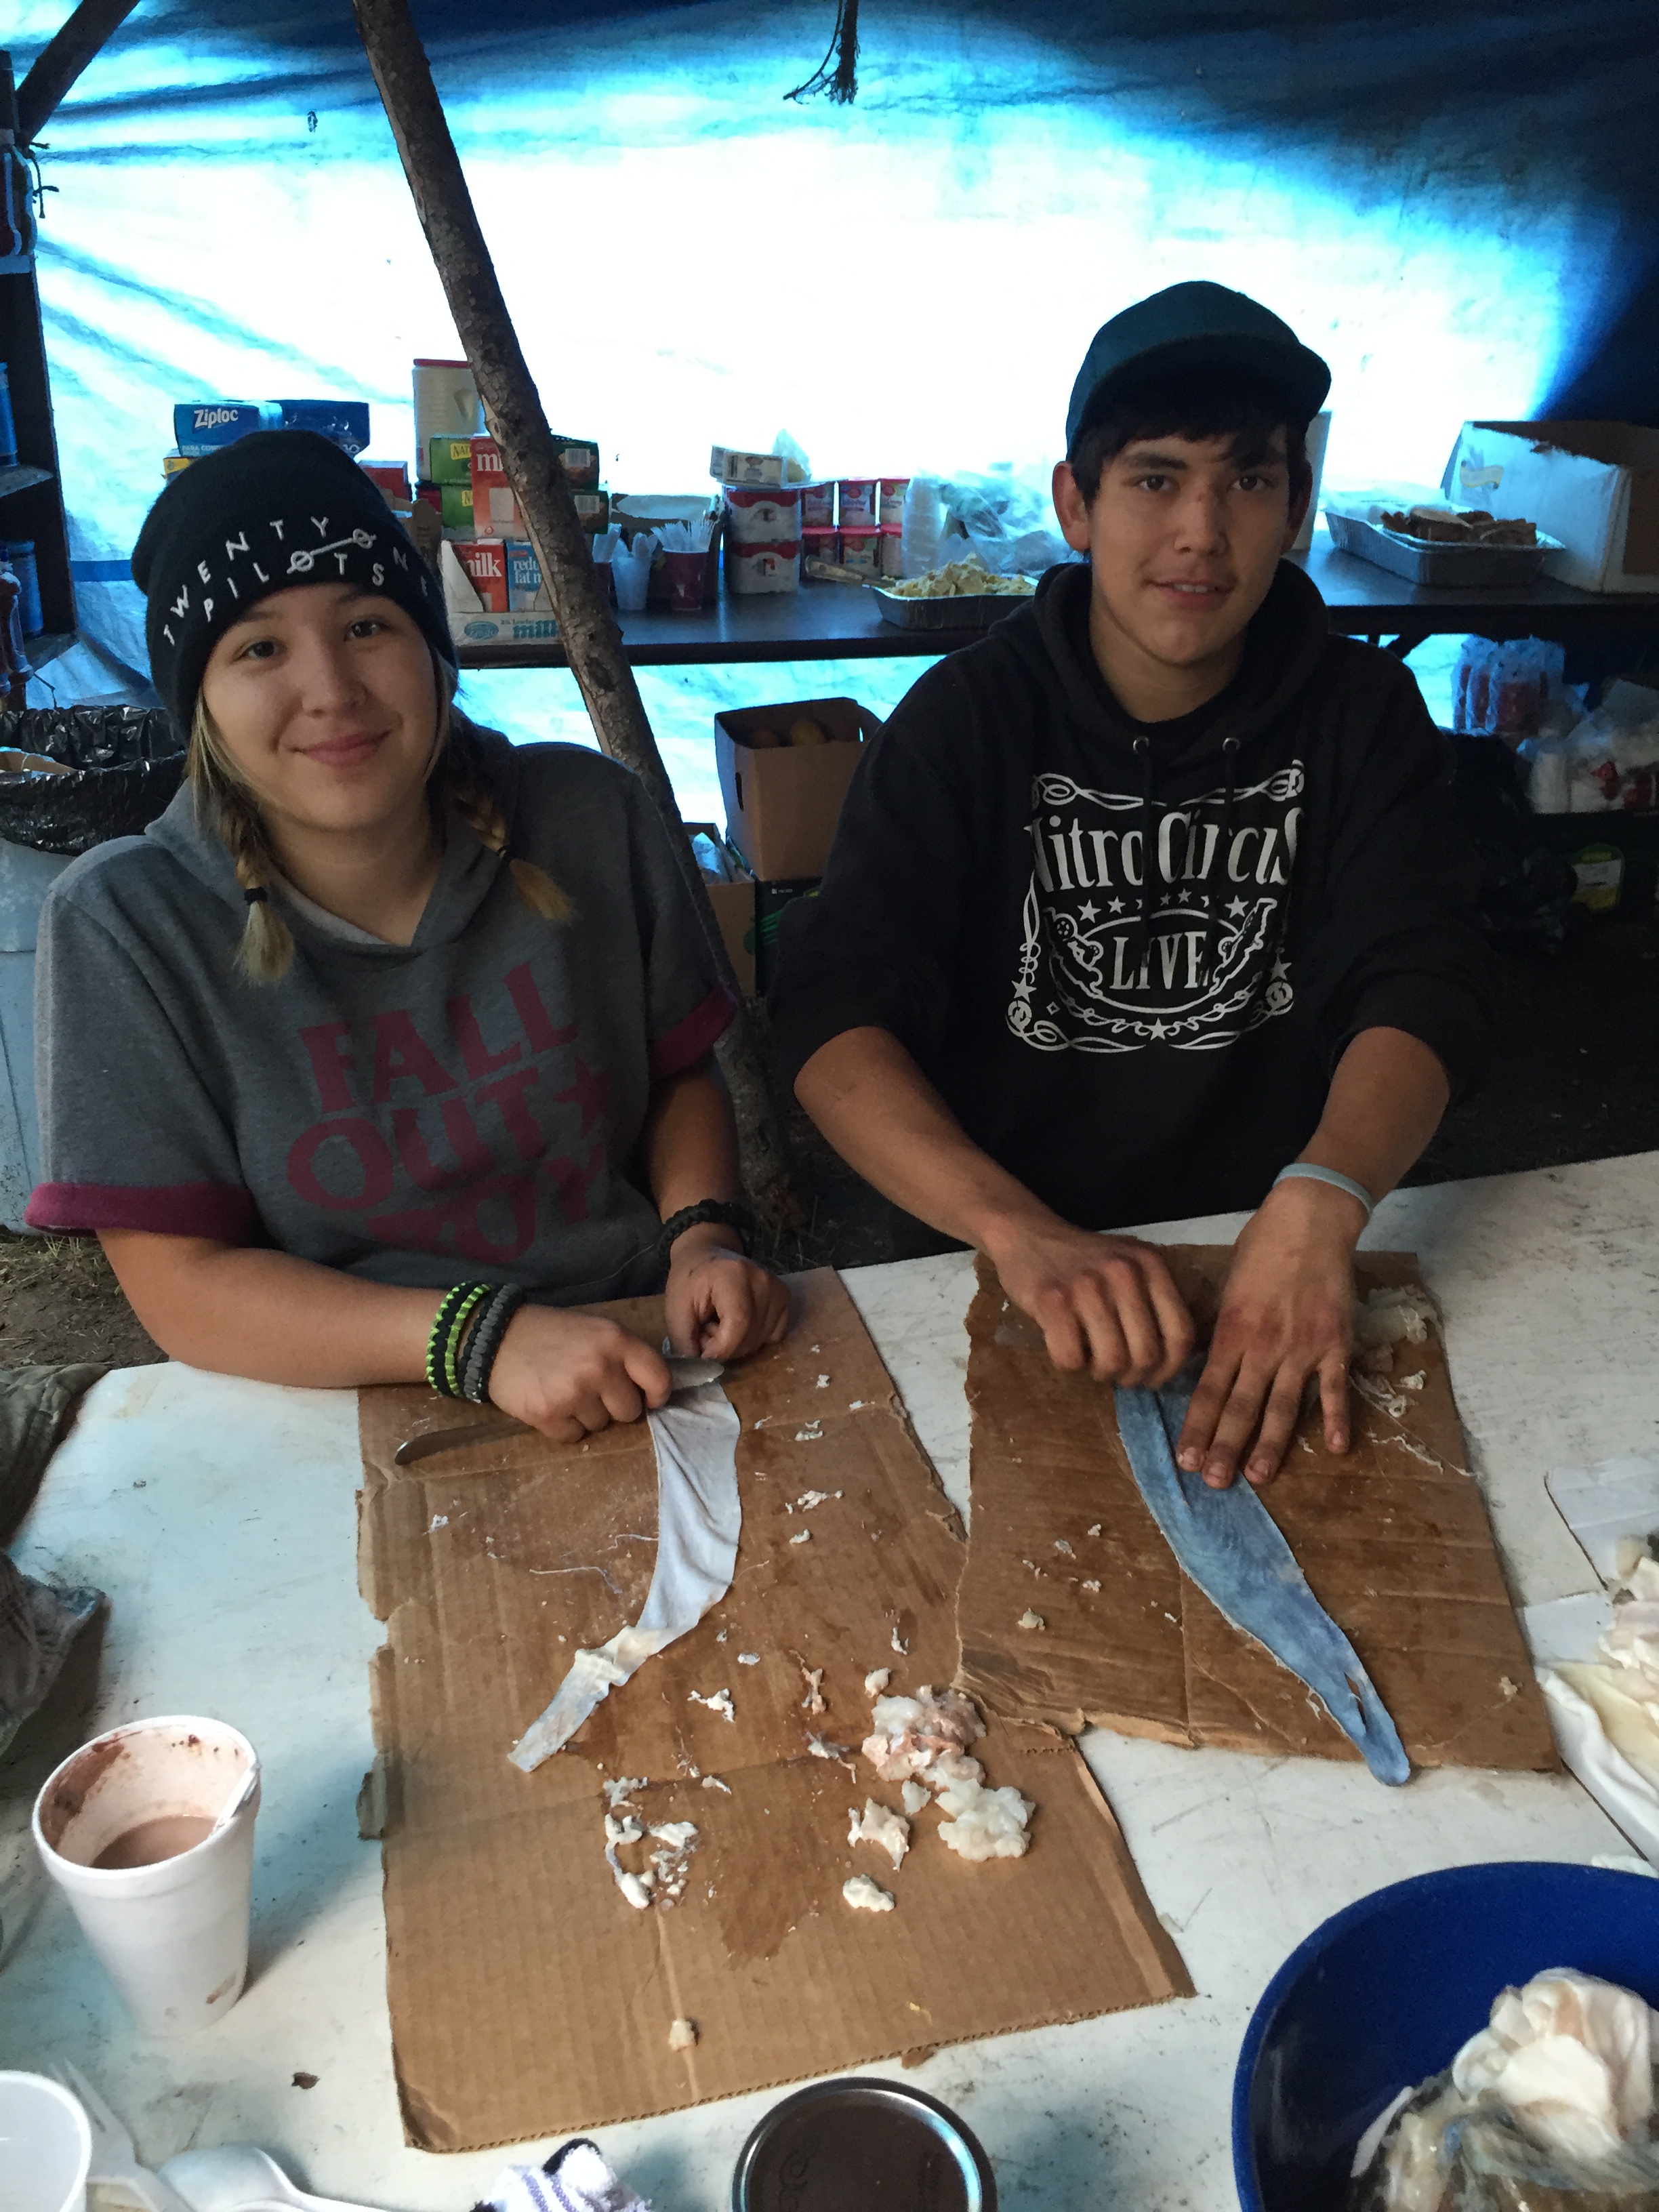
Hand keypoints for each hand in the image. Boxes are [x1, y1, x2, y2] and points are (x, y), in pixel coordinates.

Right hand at [486, 1305, 671, 1443]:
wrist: (495, 1338)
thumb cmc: (551, 1334)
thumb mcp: (595, 1330)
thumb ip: (623, 1356)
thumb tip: (651, 1391)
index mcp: (616, 1340)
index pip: (659, 1379)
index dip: (655, 1394)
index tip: (645, 1397)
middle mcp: (600, 1366)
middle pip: (630, 1411)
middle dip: (613, 1406)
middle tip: (589, 1389)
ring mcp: (574, 1392)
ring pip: (601, 1426)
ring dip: (586, 1415)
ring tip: (563, 1391)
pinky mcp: (549, 1415)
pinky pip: (574, 1436)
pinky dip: (563, 1426)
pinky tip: (549, 1403)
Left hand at [664, 1225, 790, 1360]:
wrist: (706, 1254)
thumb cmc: (689, 1281)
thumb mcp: (676, 1310)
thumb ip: (686, 1342)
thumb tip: (703, 1370)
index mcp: (734, 1276)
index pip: (738, 1325)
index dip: (720, 1349)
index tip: (702, 1352)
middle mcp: (763, 1281)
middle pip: (749, 1338)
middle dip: (724, 1347)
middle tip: (706, 1331)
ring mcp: (777, 1289)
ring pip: (760, 1342)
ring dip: (737, 1344)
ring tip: (720, 1325)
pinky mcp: (784, 1298)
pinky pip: (773, 1336)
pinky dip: (754, 1338)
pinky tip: (738, 1324)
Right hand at [982, 1214, 1194, 1385]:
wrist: (1028, 1234)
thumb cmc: (1082, 1259)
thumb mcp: (1129, 1266)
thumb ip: (1152, 1301)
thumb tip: (1168, 1362)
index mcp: (1150, 1265)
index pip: (1180, 1333)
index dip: (1170, 1367)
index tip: (1154, 1378)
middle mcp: (1125, 1273)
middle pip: (1146, 1353)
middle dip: (1131, 1376)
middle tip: (1116, 1373)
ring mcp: (1088, 1286)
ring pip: (1111, 1360)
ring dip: (1101, 1373)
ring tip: (1091, 1362)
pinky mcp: (1053, 1300)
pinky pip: (1071, 1358)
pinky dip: (1069, 1365)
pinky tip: (1066, 1349)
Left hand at [1176, 1176, 1361, 1488]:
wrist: (1309, 1222)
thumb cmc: (1261, 1250)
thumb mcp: (1227, 1289)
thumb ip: (1221, 1331)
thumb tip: (1208, 1365)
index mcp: (1231, 1332)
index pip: (1209, 1390)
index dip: (1197, 1427)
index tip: (1185, 1460)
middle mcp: (1264, 1346)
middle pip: (1241, 1406)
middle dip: (1225, 1447)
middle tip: (1214, 1482)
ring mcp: (1302, 1348)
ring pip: (1283, 1405)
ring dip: (1271, 1445)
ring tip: (1259, 1477)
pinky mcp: (1336, 1344)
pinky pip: (1335, 1388)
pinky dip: (1336, 1418)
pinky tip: (1333, 1448)